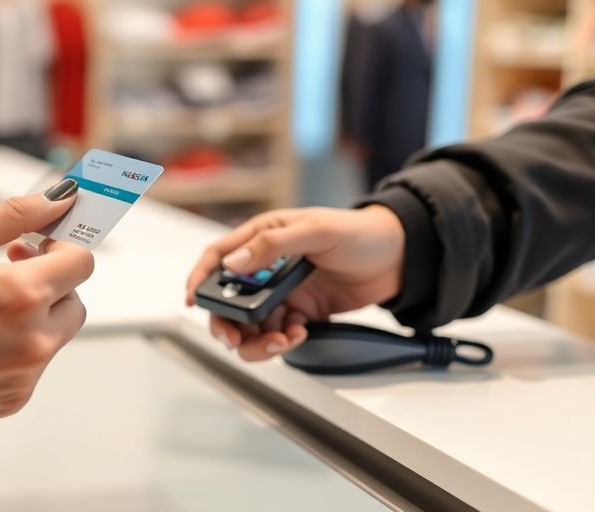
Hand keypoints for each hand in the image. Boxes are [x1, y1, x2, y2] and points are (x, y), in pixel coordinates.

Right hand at [0, 182, 93, 436]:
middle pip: (74, 300)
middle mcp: (32, 340)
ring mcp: (24, 376)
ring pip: (54, 334)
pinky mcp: (10, 400)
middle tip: (9, 267)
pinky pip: (32, 365)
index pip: (81, 261)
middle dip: (49, 281)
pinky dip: (15, 348)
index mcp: (20, 295)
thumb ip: (8, 218)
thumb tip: (54, 200)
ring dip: (33, 315)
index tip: (41, 241)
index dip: (62, 244)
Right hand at [186, 205, 404, 360]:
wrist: (400, 257)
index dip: (200, 278)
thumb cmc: (360, 232)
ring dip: (259, 340)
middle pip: (228, 301)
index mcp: (262, 237)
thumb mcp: (316, 230)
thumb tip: (234, 263)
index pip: (219, 258)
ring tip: (282, 339)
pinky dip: (282, 341)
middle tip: (237, 339)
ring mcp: (283, 293)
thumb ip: (273, 245)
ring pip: (252, 325)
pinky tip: (300, 334)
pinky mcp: (301, 312)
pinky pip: (278, 334)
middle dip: (228, 324)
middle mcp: (267, 267)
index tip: (193, 301)